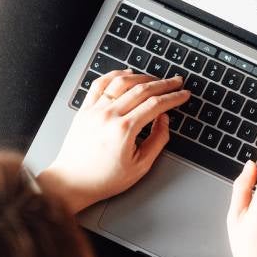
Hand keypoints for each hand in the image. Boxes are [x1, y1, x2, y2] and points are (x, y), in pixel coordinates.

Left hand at [38, 70, 188, 212]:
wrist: (72, 182)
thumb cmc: (103, 179)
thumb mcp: (140, 166)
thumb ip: (157, 140)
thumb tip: (164, 120)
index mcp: (124, 130)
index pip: (156, 104)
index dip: (173, 97)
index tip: (183, 94)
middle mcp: (109, 115)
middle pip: (142, 89)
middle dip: (164, 84)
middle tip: (176, 81)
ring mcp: (95, 110)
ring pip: (122, 82)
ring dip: (142, 77)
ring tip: (155, 79)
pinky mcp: (85, 109)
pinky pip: (100, 84)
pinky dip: (115, 75)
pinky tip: (126, 74)